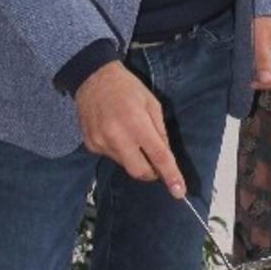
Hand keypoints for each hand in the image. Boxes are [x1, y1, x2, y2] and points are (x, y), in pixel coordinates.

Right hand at [75, 62, 185, 190]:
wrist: (92, 78)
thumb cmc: (127, 88)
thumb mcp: (152, 103)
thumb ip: (160, 131)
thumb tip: (166, 157)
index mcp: (137, 123)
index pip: (158, 157)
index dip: (170, 176)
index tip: (179, 192)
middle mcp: (117, 136)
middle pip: (139, 171)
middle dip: (152, 173)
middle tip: (156, 162)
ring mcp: (101, 142)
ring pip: (125, 165)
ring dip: (135, 158)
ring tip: (131, 135)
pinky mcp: (91, 145)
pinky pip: (111, 157)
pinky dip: (120, 151)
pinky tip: (117, 132)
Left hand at [252, 16, 270, 89]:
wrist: (262, 15)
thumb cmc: (263, 22)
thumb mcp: (259, 39)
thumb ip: (262, 59)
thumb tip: (265, 79)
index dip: (270, 83)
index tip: (255, 83)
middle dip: (267, 80)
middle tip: (252, 80)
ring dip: (266, 76)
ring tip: (253, 71)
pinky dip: (265, 71)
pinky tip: (258, 68)